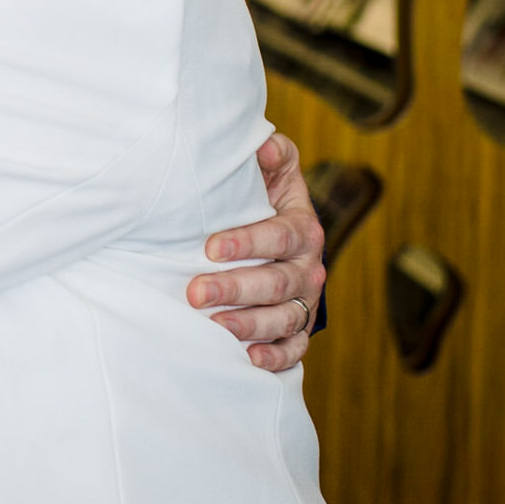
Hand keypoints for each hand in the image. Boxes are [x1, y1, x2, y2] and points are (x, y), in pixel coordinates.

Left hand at [187, 132, 325, 371]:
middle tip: (196, 293)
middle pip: (276, 283)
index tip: (210, 247)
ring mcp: (305, 301)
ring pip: (284, 318)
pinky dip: (276, 357)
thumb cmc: (268, 197)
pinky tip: (249, 359)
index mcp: (303, 228)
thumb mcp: (274, 170)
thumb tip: (262, 144)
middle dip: (235, 289)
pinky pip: (295, 348)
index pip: (279, 236)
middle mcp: (309, 267)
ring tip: (216, 328)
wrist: (288, 236)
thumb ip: (271, 154)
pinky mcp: (299, 327)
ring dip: (250, 325)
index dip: (247, 242)